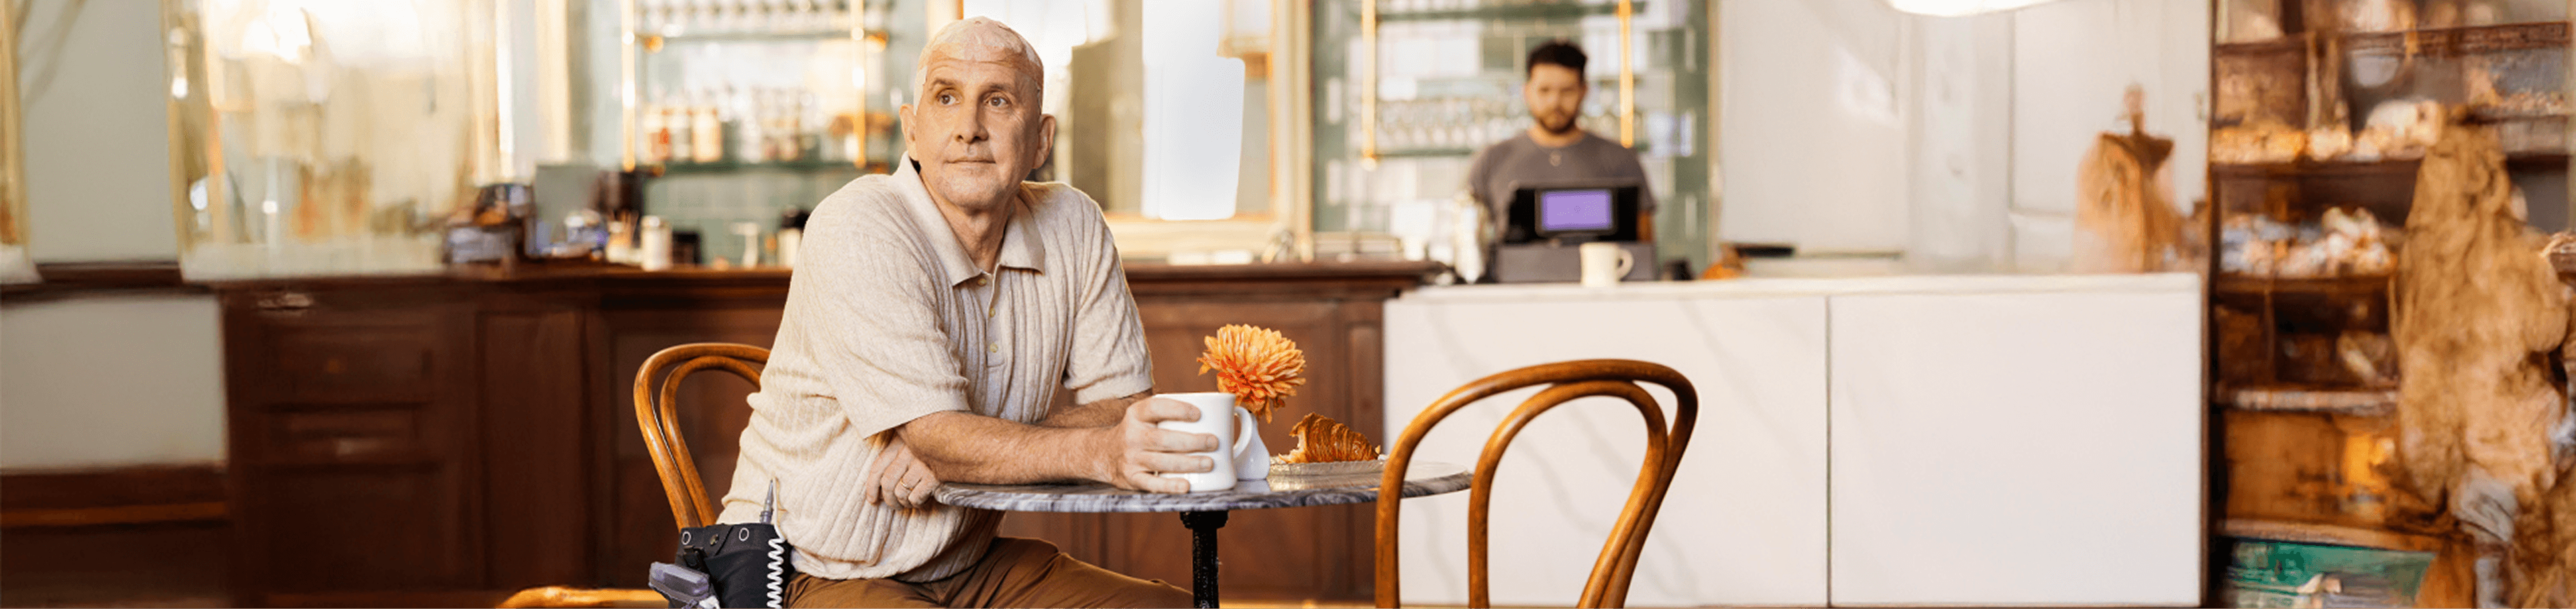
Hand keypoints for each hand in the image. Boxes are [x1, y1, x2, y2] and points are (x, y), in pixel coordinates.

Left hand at [862, 435, 939, 508]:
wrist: (969, 440)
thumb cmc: (940, 440)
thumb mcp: (916, 438)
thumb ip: (900, 449)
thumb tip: (883, 478)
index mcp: (901, 441)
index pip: (878, 466)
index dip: (871, 486)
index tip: (872, 499)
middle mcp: (908, 452)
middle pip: (887, 483)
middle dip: (888, 500)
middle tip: (894, 505)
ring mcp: (921, 464)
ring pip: (901, 492)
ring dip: (903, 503)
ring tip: (908, 504)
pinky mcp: (934, 476)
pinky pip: (916, 497)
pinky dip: (917, 504)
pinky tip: (922, 502)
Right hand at [1099, 397, 1217, 493]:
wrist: (1105, 454)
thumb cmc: (1139, 433)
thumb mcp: (1145, 416)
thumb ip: (1169, 412)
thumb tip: (1212, 411)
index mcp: (1136, 415)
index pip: (1155, 407)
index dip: (1177, 410)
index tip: (1199, 414)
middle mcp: (1131, 436)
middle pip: (1162, 438)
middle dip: (1191, 441)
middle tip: (1213, 442)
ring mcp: (1131, 459)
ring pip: (1161, 462)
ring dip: (1187, 463)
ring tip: (1208, 463)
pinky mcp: (1132, 478)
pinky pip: (1152, 484)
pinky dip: (1170, 486)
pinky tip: (1186, 485)